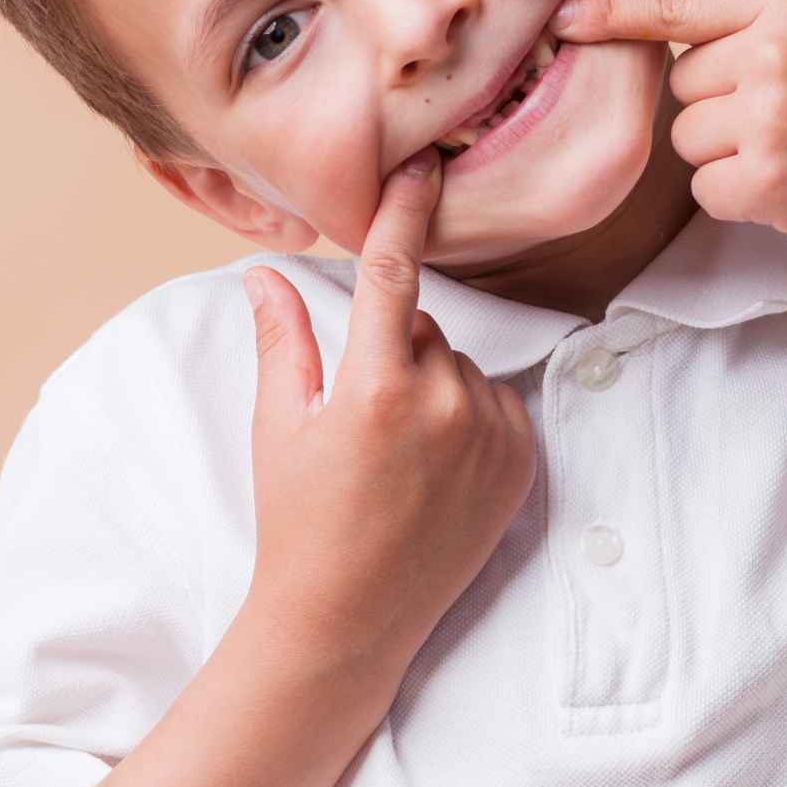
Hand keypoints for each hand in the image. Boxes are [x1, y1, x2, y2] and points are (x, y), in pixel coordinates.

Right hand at [238, 148, 538, 677]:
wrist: (349, 619)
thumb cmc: (298, 520)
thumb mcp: (278, 424)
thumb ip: (282, 338)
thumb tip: (264, 271)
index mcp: (375, 387)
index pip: (394, 272)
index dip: (406, 211)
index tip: (422, 166)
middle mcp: (443, 404)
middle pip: (422, 327)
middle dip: (392, 349)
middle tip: (359, 416)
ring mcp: (490, 435)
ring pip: (459, 365)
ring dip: (431, 385)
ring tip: (395, 454)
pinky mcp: (522, 463)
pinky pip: (495, 403)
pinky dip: (468, 417)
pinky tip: (433, 469)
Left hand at [548, 0, 786, 264]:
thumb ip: (751, 28)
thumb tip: (656, 43)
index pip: (674, 4)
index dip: (611, 12)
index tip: (563, 17)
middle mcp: (774, 51)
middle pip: (677, 83)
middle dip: (714, 107)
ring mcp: (769, 118)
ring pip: (686, 139)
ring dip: (726, 155)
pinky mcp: (768, 182)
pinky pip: (706, 188)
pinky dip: (740, 196)